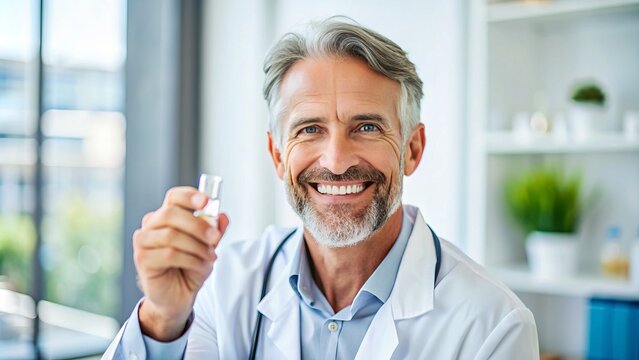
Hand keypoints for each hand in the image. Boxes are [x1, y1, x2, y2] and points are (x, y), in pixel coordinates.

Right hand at [133, 186, 228, 340]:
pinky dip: (190, 259)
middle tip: (215, 238)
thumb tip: (223, 217)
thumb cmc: (190, 267)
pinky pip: (168, 254)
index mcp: (167, 215)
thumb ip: (214, 232)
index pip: (174, 197)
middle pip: (170, 213)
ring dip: (196, 246)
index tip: (206, 201)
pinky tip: (200, 266)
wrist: (178, 296)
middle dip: (197, 225)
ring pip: (171, 235)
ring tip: (210, 256)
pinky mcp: (142, 258)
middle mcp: (152, 224)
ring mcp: (144, 241)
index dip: (189, 196)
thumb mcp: (208, 247)